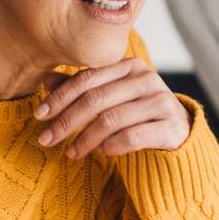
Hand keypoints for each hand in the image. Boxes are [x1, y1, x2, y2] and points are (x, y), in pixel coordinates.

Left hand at [35, 57, 190, 158]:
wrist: (179, 134)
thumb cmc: (137, 115)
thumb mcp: (110, 99)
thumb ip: (82, 89)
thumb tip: (45, 81)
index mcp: (130, 66)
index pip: (87, 78)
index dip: (60, 97)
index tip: (39, 115)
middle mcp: (147, 79)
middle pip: (96, 99)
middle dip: (66, 121)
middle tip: (46, 139)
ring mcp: (161, 102)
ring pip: (111, 119)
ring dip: (85, 139)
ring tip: (71, 153)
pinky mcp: (171, 127)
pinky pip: (133, 137)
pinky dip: (112, 146)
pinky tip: (101, 153)